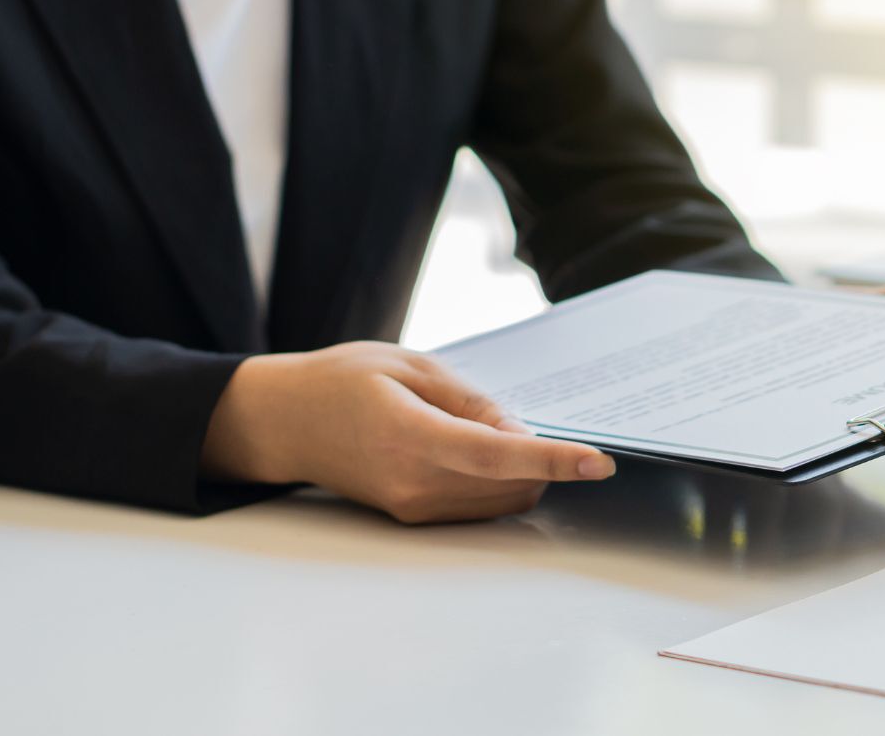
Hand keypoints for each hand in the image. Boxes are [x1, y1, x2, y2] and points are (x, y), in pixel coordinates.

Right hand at [201, 341, 613, 523]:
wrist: (286, 422)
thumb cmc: (343, 381)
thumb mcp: (412, 367)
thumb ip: (473, 402)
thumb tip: (523, 438)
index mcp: (409, 435)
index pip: (497, 456)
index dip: (553, 460)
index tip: (598, 462)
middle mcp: (413, 483)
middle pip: (511, 484)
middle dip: (539, 458)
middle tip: (511, 417)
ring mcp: (413, 507)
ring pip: (502, 500)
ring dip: (520, 471)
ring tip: (474, 427)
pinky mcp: (414, 517)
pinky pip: (480, 507)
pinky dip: (497, 481)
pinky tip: (470, 449)